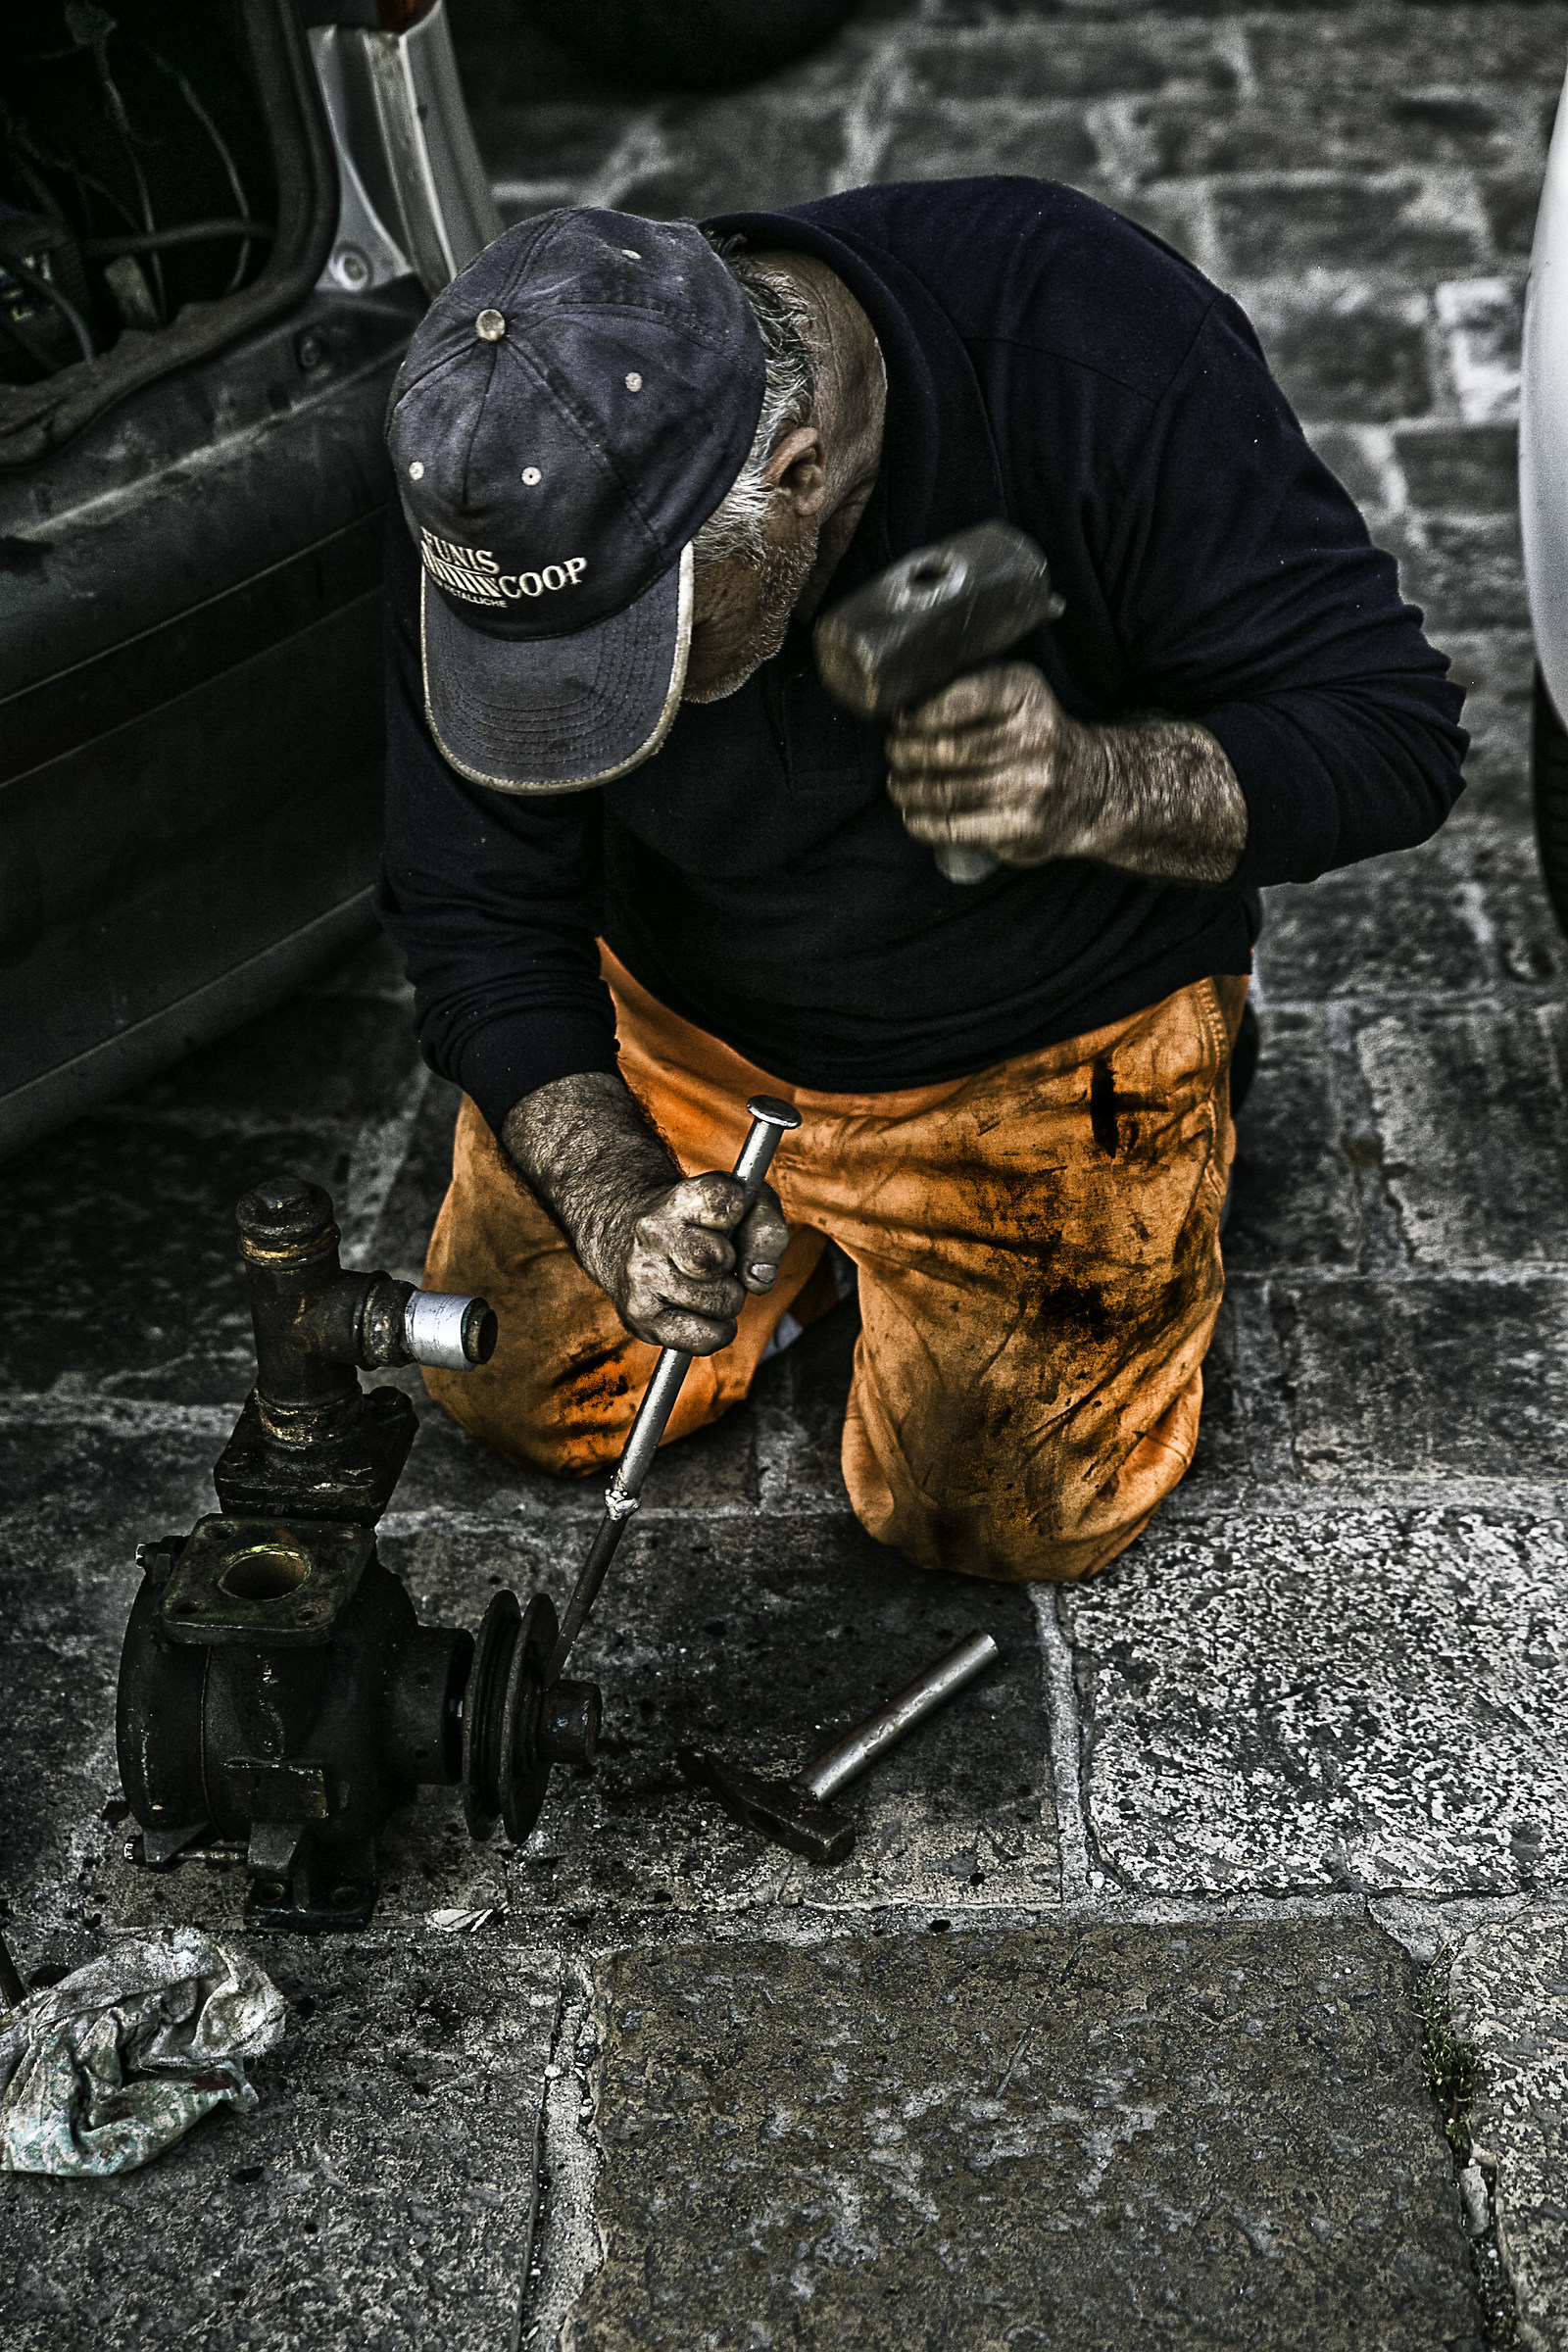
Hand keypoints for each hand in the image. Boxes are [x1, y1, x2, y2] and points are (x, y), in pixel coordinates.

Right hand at [606, 1170, 789, 1353]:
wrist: (624, 1236)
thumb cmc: (699, 1223)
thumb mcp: (743, 1206)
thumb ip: (766, 1231)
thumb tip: (758, 1279)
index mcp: (679, 1199)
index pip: (728, 1202)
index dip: (739, 1213)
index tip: (725, 1217)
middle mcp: (653, 1234)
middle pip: (721, 1260)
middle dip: (733, 1265)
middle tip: (716, 1260)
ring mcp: (642, 1277)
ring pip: (723, 1303)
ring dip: (726, 1298)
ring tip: (703, 1283)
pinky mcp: (640, 1317)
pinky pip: (708, 1339)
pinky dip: (717, 1331)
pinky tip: (698, 1311)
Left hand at [884, 662, 1103, 867]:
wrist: (1090, 787)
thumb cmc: (1034, 738)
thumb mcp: (1015, 696)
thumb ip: (970, 688)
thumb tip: (904, 698)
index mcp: (1025, 695)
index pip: (961, 700)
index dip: (919, 714)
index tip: (901, 721)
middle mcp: (1033, 737)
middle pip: (946, 750)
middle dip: (906, 753)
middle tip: (895, 754)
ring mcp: (1030, 785)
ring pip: (946, 791)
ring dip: (908, 791)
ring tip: (899, 786)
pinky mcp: (1022, 826)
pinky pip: (957, 828)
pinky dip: (923, 824)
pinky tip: (913, 817)